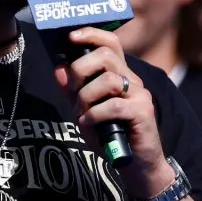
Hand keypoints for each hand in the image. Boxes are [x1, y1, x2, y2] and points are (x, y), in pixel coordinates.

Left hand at [54, 27, 175, 198]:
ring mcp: (140, 95)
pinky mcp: (143, 112)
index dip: (91, 34)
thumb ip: (72, 90)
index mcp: (119, 74)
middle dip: (80, 71)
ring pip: (108, 80)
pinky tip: (89, 124)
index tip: (71, 37)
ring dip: (86, 97)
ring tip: (82, 114)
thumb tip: (58, 68)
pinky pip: (113, 105)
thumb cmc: (109, 136)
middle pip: (105, 56)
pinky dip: (94, 114)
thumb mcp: (84, 111)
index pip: (110, 43)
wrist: (135, 165)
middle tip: (73, 92)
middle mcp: (132, 80)